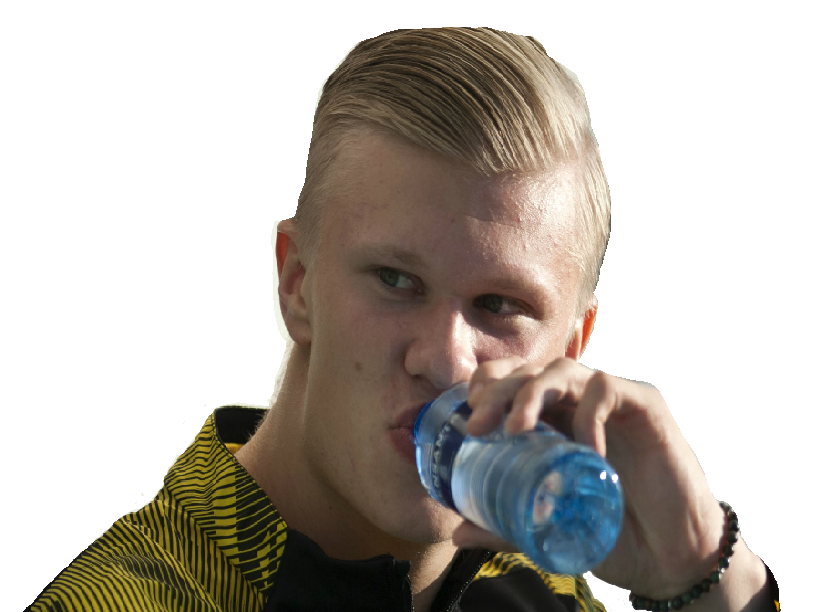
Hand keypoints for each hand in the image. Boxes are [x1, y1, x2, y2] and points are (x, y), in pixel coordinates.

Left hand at [452, 356, 727, 597]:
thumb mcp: (549, 526)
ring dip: (533, 393)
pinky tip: (584, 449)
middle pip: (529, 373)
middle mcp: (577, 401)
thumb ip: (507, 526)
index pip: (510, 381)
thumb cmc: (612, 532)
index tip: (465, 420)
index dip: (485, 388)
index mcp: (552, 418)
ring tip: (515, 429)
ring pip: (564, 370)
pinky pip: (609, 391)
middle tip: (476, 426)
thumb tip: (457, 532)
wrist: (673, 557)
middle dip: (497, 392)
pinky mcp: (646, 405)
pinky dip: (589, 415)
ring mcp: (612, 399)